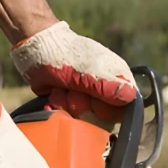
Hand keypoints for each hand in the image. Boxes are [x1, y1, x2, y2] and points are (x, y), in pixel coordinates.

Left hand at [10, 21, 138, 128]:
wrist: (36, 49)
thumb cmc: (65, 54)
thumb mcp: (87, 71)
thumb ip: (107, 86)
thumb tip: (130, 96)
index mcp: (117, 80)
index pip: (122, 110)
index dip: (106, 109)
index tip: (93, 99)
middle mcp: (104, 91)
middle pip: (100, 119)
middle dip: (81, 105)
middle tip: (72, 89)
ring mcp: (86, 97)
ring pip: (81, 119)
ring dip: (66, 103)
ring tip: (61, 87)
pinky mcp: (70, 102)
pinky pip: (66, 117)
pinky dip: (57, 106)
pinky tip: (54, 93)